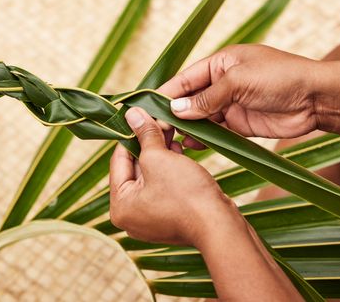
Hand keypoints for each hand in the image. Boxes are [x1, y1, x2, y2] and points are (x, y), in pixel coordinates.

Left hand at [109, 107, 241, 247]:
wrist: (221, 226)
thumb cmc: (186, 194)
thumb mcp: (159, 158)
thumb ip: (144, 134)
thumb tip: (131, 113)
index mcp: (120, 206)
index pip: (118, 160)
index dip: (130, 134)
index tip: (138, 114)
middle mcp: (130, 216)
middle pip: (134, 168)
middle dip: (148, 143)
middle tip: (158, 120)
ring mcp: (150, 219)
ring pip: (151, 176)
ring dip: (160, 153)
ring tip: (171, 131)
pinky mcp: (169, 217)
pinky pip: (163, 187)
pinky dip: (169, 168)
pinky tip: (178, 149)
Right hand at [159, 44, 321, 142]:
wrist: (317, 99)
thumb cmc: (280, 77)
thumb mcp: (239, 81)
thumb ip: (207, 97)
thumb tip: (177, 110)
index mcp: (220, 64)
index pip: (185, 79)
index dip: (167, 93)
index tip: (148, 108)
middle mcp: (222, 83)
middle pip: (190, 99)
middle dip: (174, 113)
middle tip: (157, 129)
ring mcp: (230, 104)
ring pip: (200, 117)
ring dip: (187, 128)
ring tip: (172, 140)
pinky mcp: (240, 123)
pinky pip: (215, 131)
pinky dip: (203, 138)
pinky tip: (192, 144)